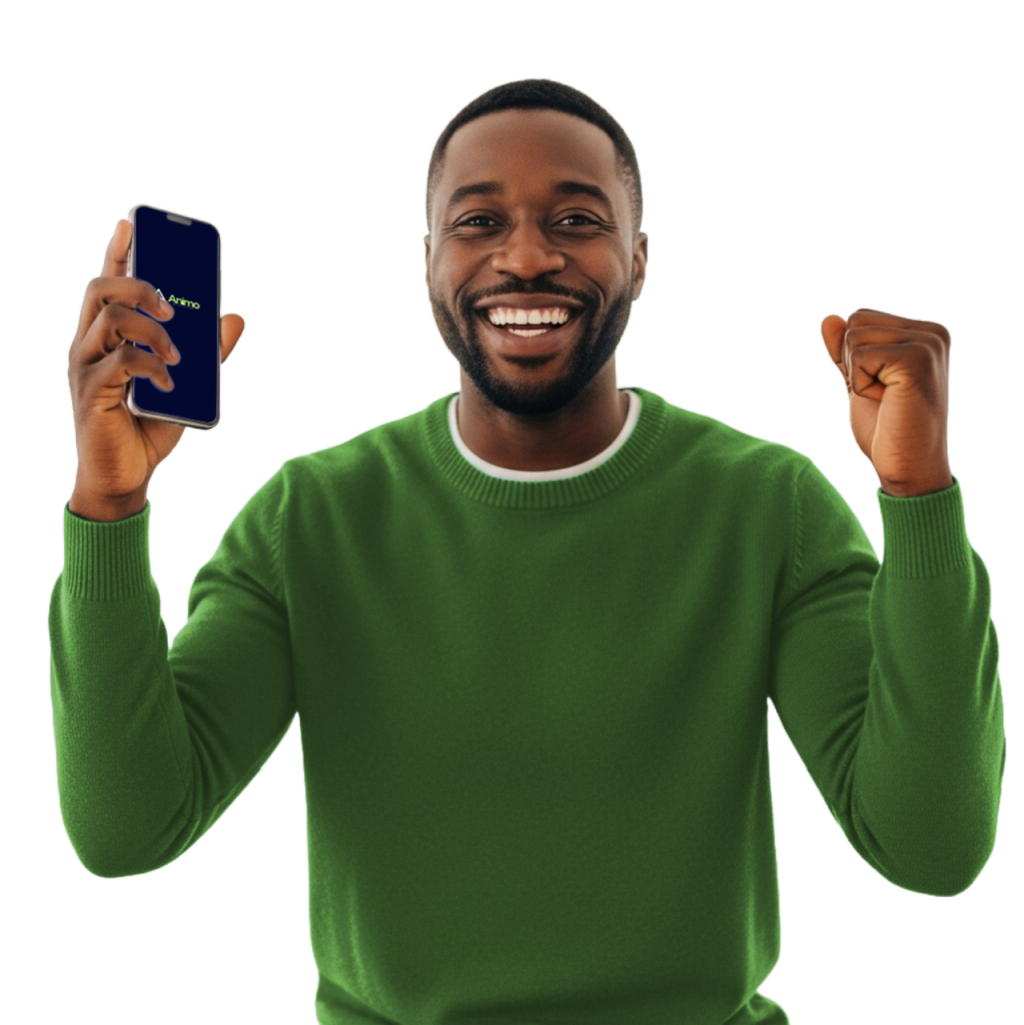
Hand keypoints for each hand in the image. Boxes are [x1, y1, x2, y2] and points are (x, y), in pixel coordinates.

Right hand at [67, 217, 245, 519]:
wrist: (127, 477)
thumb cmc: (148, 428)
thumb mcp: (189, 383)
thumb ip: (209, 350)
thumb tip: (235, 315)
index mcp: (107, 337)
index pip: (107, 283)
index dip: (118, 251)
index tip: (133, 223)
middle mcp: (88, 344)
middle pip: (101, 288)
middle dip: (141, 284)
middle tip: (175, 306)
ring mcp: (86, 367)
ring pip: (110, 317)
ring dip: (153, 329)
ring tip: (179, 355)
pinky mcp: (91, 393)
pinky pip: (121, 362)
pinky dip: (152, 366)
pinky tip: (171, 383)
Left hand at [819, 307, 952, 497]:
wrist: (908, 469)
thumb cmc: (886, 431)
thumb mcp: (858, 381)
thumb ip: (845, 350)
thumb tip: (828, 318)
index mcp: (924, 332)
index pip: (859, 317)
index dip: (853, 357)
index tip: (880, 387)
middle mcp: (933, 332)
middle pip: (856, 320)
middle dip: (853, 362)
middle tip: (882, 395)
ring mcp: (929, 343)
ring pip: (853, 336)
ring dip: (857, 375)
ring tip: (886, 399)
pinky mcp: (918, 358)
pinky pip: (859, 354)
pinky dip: (861, 383)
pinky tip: (887, 401)